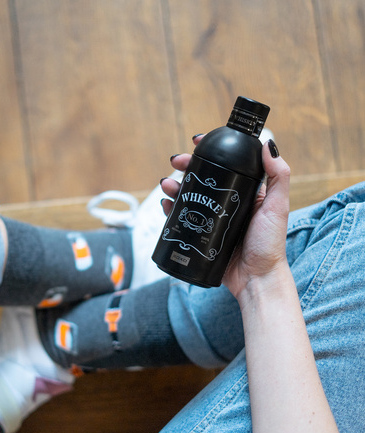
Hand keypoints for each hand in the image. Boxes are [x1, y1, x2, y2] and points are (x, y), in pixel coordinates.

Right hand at [161, 136, 290, 298]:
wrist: (255, 278)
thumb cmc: (269, 245)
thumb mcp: (277, 207)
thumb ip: (279, 176)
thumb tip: (268, 144)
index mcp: (245, 192)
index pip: (226, 165)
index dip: (210, 152)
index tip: (197, 142)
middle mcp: (227, 202)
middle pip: (203, 177)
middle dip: (187, 167)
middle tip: (176, 162)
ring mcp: (213, 219)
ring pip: (190, 196)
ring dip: (174, 186)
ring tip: (166, 185)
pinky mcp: (201, 234)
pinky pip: (183, 218)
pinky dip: (171, 209)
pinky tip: (166, 205)